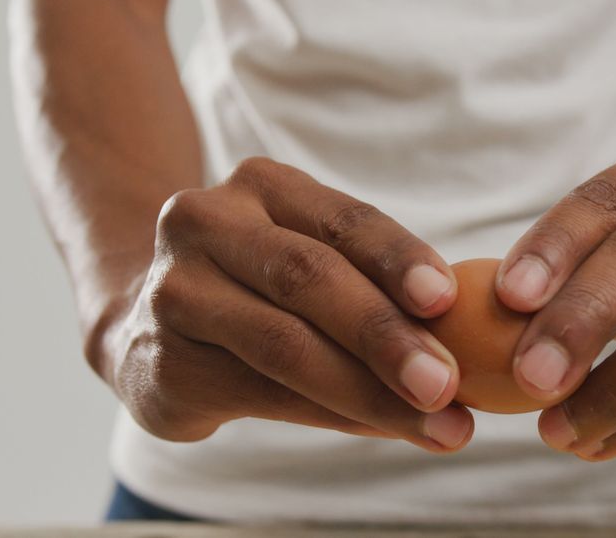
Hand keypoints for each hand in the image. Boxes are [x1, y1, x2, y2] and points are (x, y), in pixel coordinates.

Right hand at [102, 157, 472, 451]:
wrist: (145, 325)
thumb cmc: (262, 289)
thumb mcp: (309, 260)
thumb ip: (371, 285)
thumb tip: (471, 340)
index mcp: (260, 187)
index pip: (341, 219)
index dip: (397, 257)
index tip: (446, 299)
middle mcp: (206, 224)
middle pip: (307, 278)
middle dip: (386, 335)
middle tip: (447, 383)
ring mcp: (174, 292)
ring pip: (285, 345)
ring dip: (370, 392)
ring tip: (439, 424)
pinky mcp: (162, 362)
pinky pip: (264, 395)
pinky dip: (334, 415)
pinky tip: (383, 429)